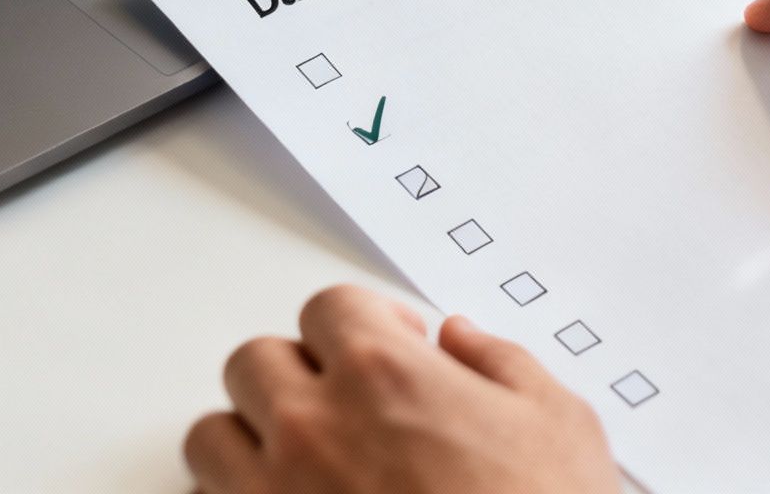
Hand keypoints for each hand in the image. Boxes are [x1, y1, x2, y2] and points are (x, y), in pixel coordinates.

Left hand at [184, 285, 616, 493]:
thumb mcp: (556, 424)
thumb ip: (501, 364)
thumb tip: (464, 342)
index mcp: (384, 375)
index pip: (329, 308)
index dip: (364, 322)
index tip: (388, 344)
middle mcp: (315, 427)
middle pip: (256, 362)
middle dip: (299, 373)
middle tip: (343, 402)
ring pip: (212, 436)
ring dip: (249, 439)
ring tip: (299, 461)